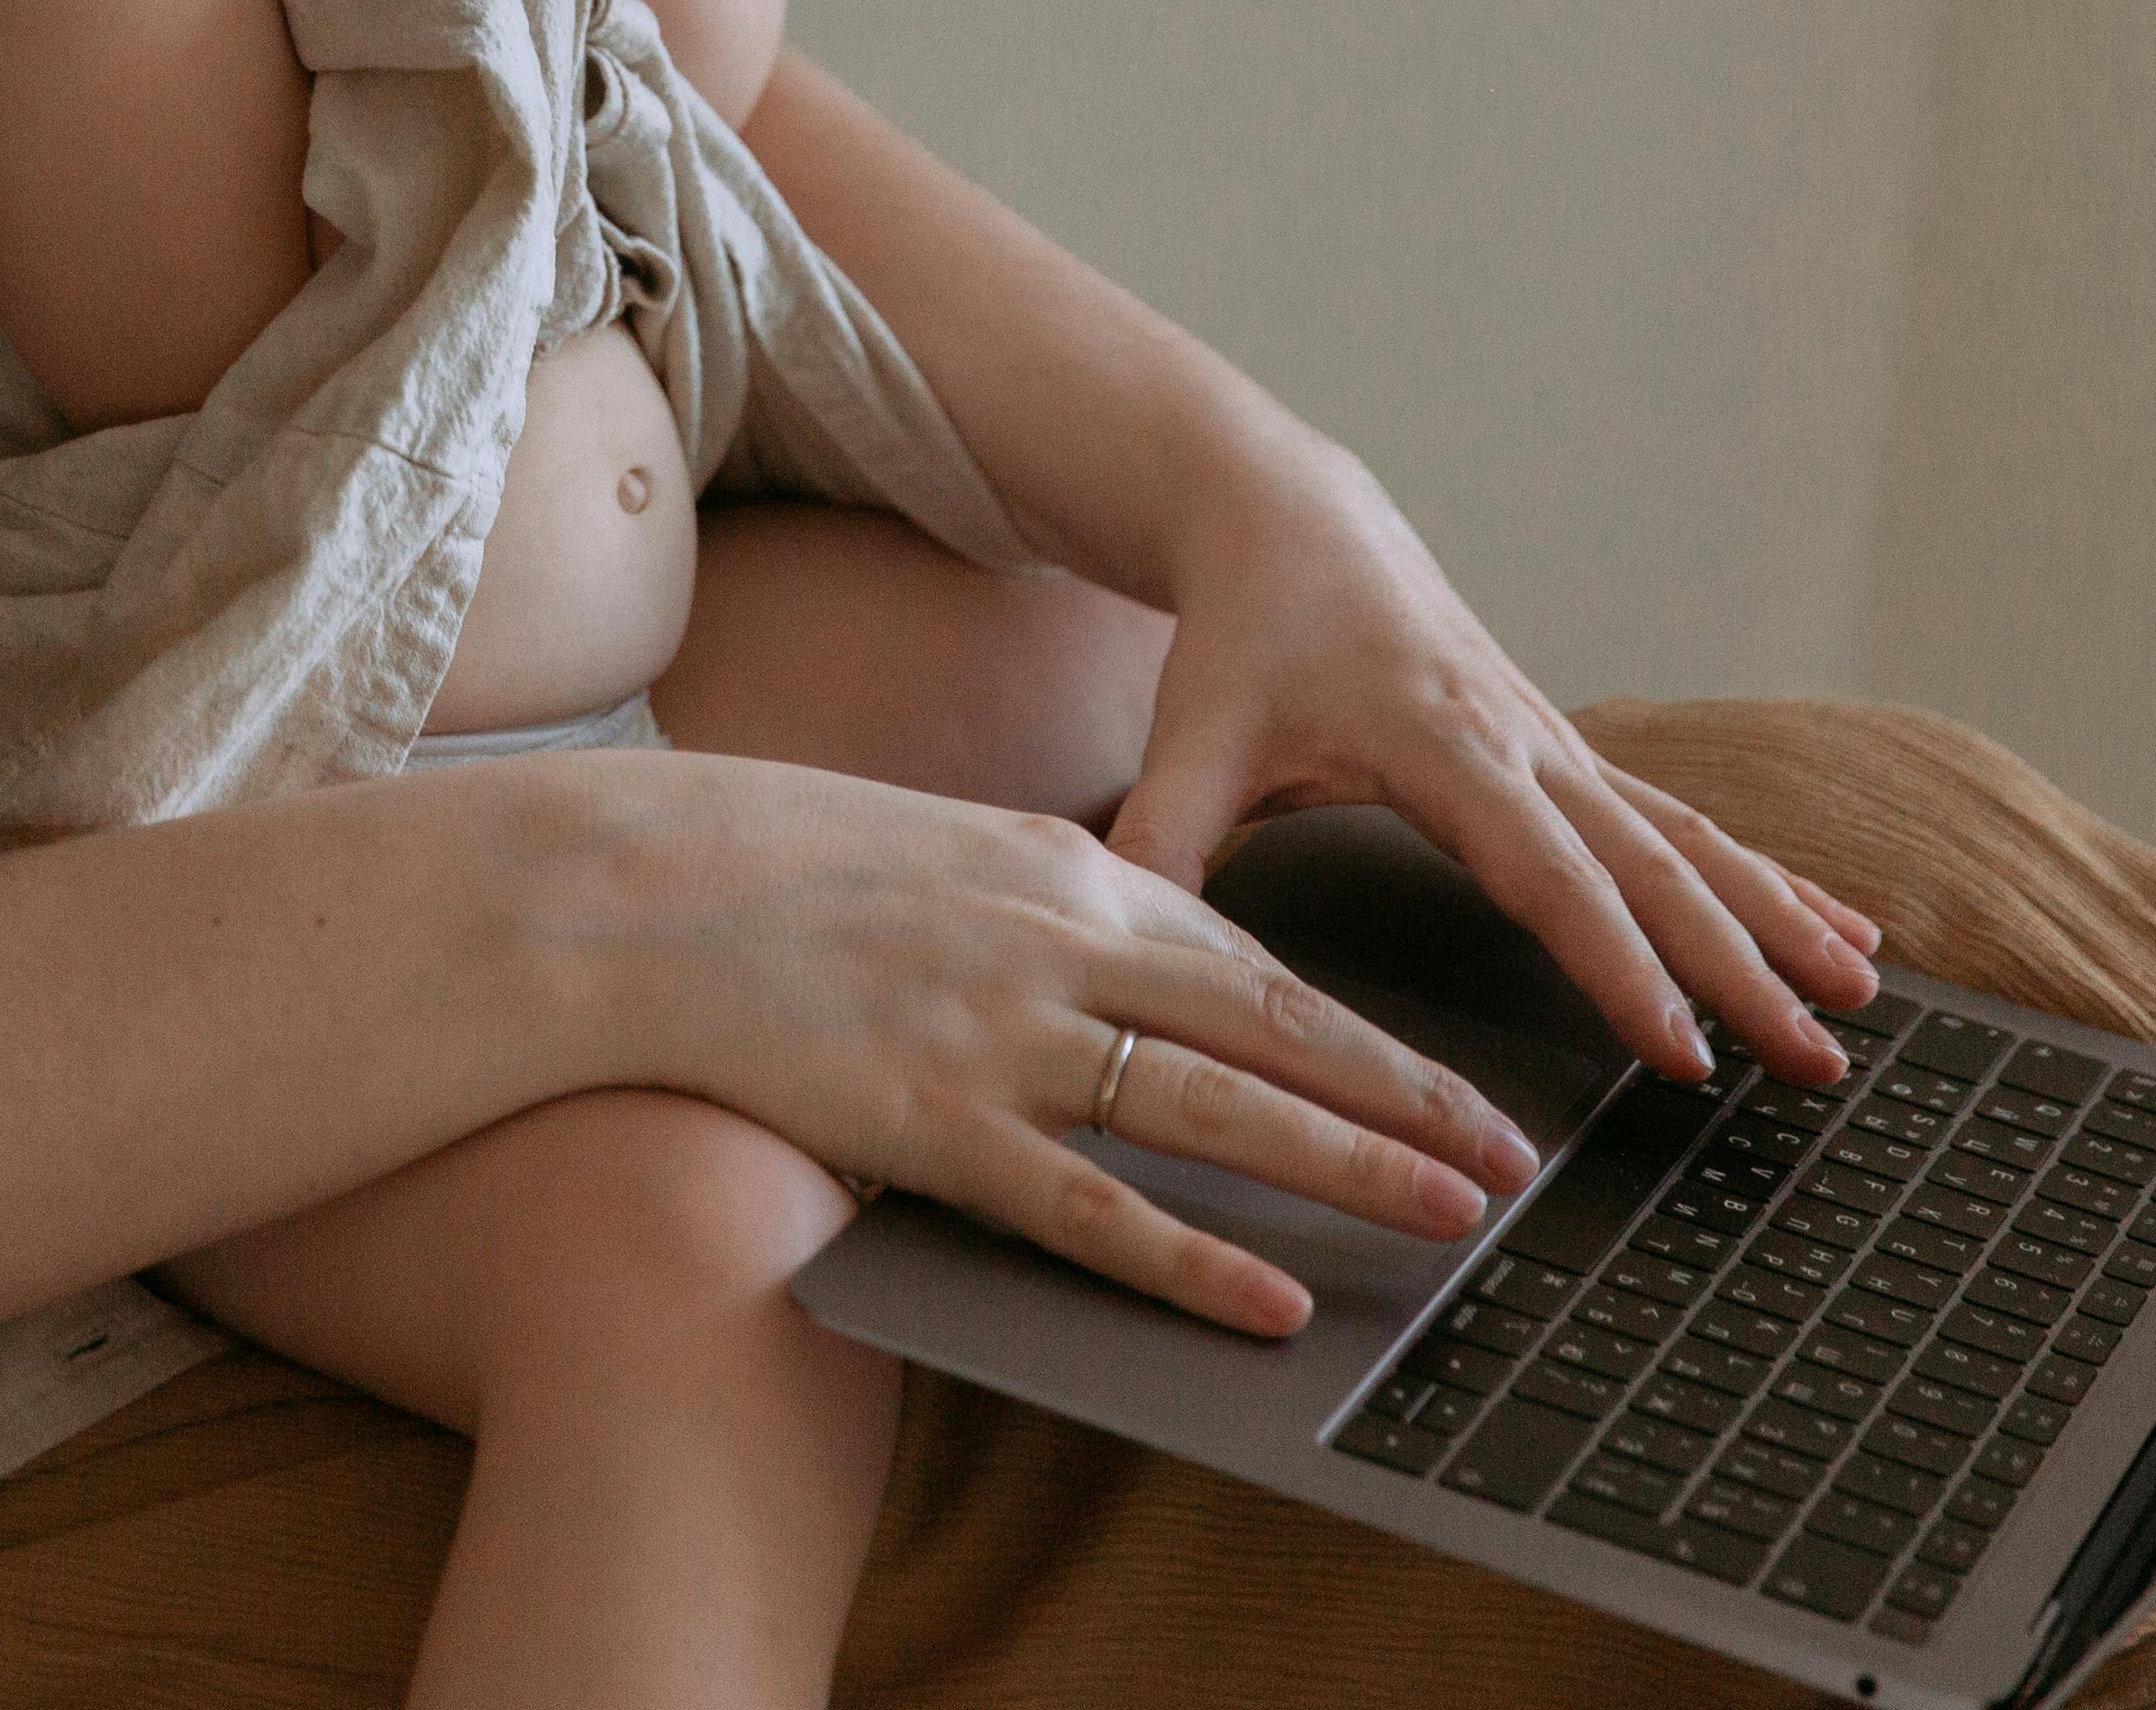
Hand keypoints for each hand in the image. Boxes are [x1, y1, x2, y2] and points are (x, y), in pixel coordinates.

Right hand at [570, 751, 1544, 1337]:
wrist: (643, 888)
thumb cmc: (782, 868)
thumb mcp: (949, 852)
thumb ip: (1048, 902)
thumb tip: (1128, 949)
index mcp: (1070, 873)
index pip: (1256, 967)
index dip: (1370, 1034)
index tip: (1458, 1084)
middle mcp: (1062, 947)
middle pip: (1275, 1033)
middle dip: (1409, 1098)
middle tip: (1512, 1160)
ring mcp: (1003, 1038)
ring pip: (1217, 1116)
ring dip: (1350, 1168)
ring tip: (1451, 1218)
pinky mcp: (937, 1125)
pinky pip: (1093, 1210)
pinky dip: (1194, 1263)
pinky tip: (1272, 1303)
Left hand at [1104, 437, 1887, 1091]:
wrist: (1285, 518)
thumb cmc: (1240, 636)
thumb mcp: (1191, 737)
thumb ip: (1163, 842)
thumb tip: (1129, 944)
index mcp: (1440, 742)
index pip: (1549, 872)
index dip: (1618, 962)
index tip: (1681, 1044)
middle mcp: (1522, 738)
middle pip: (1652, 865)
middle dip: (1741, 965)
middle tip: (1812, 1056)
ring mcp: (1557, 739)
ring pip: (1690, 839)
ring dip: (1778, 919)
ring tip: (1858, 996)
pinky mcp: (1567, 746)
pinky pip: (1680, 817)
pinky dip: (1762, 872)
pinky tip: (1834, 921)